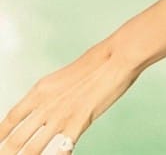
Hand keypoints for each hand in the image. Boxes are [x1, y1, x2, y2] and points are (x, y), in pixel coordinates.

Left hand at [0, 39, 141, 153]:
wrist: (118, 56)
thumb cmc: (97, 62)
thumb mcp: (64, 77)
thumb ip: (52, 95)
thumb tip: (45, 108)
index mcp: (41, 90)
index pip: (10, 119)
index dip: (0, 135)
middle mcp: (46, 104)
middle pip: (16, 140)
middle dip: (8, 153)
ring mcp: (61, 115)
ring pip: (33, 150)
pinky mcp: (78, 123)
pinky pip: (61, 150)